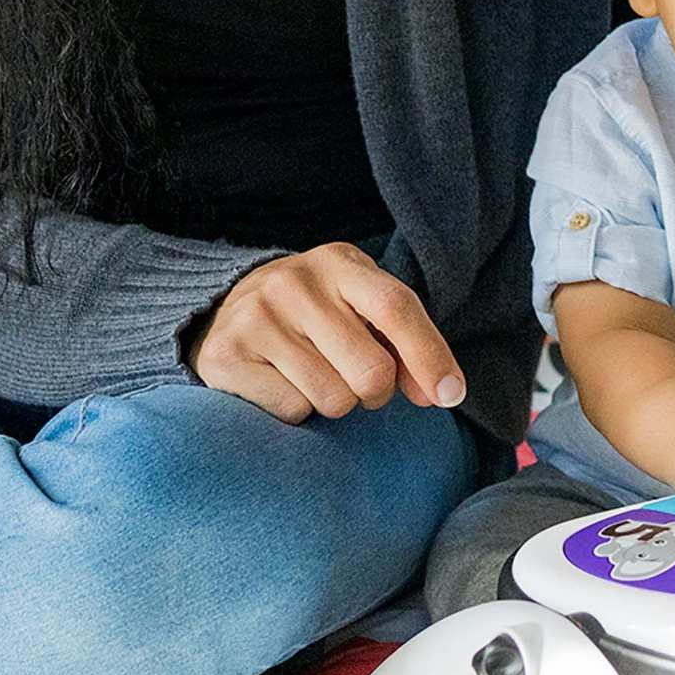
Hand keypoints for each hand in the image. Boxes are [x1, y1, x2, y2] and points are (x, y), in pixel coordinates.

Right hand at [190, 243, 465, 424]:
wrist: (223, 307)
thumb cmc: (314, 314)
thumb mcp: (358, 306)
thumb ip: (403, 341)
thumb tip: (440, 394)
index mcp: (338, 263)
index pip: (396, 308)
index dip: (430, 356)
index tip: (451, 395)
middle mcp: (294, 284)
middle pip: (371, 371)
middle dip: (377, 392)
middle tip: (359, 381)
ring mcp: (256, 319)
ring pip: (333, 399)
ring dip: (335, 402)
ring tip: (313, 375)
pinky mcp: (226, 357)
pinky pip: (292, 411)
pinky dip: (296, 410)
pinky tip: (280, 382)